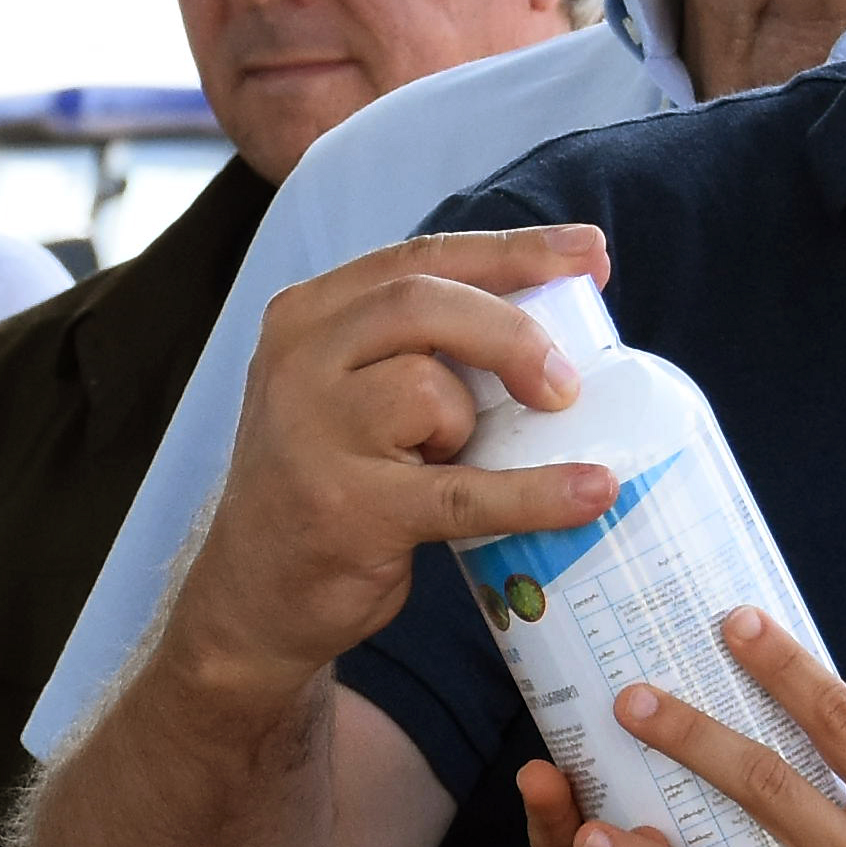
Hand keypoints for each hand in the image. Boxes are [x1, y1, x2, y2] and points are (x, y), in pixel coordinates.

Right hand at [153, 227, 620, 695]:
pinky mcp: (347, 510)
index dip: (513, 251)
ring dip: (475, 424)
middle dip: (512, 331)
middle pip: (423, 303)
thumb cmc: (332, 481)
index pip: (420, 257)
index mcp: (307, 315)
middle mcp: (298, 361)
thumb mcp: (350, 390)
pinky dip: (535, 493)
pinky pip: (463, 491)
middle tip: (567, 381)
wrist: (255, 595)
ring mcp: (313, 435)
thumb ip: (418, 345)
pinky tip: (590, 492)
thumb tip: (554, 317)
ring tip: (457, 460)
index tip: (588, 255)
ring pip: (429, 389)